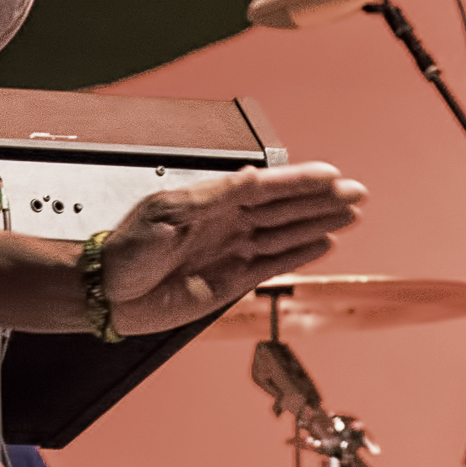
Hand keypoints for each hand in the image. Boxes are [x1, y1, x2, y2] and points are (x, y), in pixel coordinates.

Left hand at [102, 162, 365, 333]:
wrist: (107, 291)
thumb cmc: (127, 248)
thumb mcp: (170, 212)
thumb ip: (216, 196)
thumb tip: (251, 176)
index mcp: (214, 200)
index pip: (268, 187)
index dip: (301, 181)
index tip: (331, 175)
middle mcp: (228, 223)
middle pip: (286, 209)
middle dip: (322, 201)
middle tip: (358, 194)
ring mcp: (232, 251)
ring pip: (286, 235)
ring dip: (319, 225)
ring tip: (351, 216)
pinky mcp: (232, 282)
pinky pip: (274, 265)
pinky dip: (300, 255)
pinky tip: (323, 245)